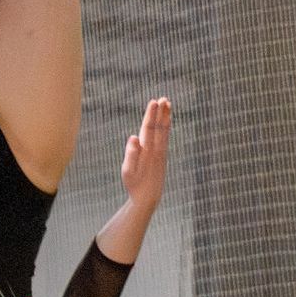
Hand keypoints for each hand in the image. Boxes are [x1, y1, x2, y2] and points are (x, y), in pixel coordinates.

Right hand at [120, 97, 171, 215]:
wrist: (148, 198)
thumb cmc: (134, 184)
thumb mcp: (128, 171)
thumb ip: (131, 153)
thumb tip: (133, 137)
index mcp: (147, 151)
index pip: (149, 128)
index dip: (151, 114)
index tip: (154, 102)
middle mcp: (156, 150)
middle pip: (159, 127)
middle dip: (160, 112)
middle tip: (164, 98)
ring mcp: (161, 153)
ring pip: (164, 131)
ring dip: (166, 117)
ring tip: (168, 104)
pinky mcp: (162, 156)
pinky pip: (165, 137)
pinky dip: (166, 127)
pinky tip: (167, 121)